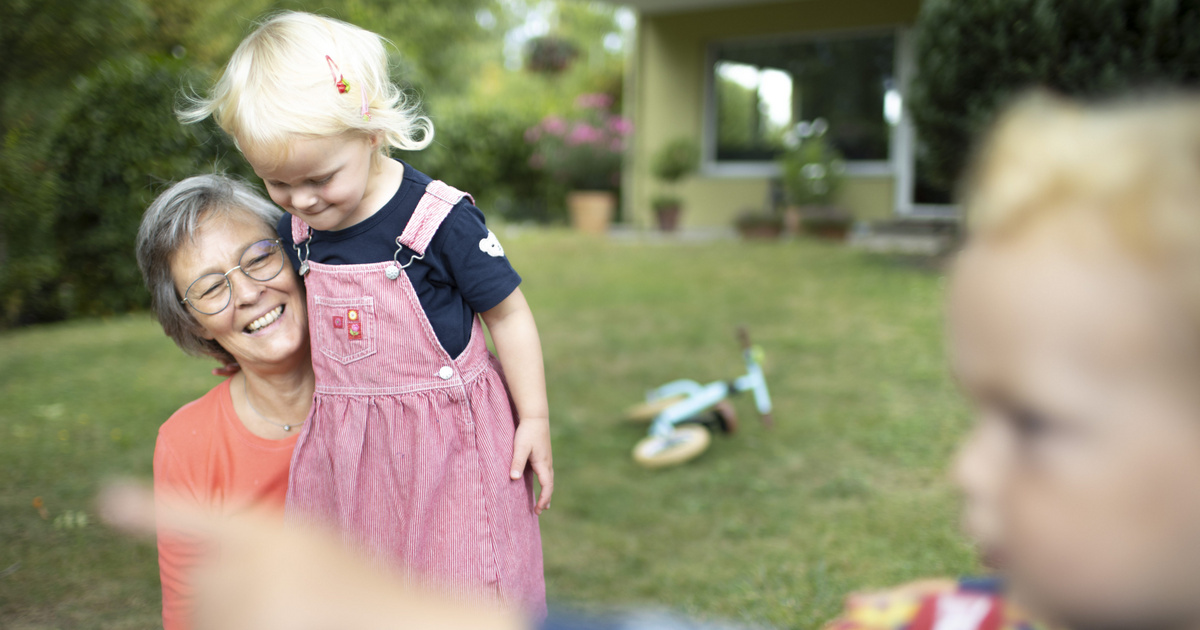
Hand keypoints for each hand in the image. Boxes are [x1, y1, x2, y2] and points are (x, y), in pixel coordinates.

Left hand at [97, 481, 525, 629]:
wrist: (411, 620)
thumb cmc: (359, 586)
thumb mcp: (312, 550)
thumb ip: (261, 550)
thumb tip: (205, 576)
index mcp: (277, 531)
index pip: (202, 518)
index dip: (150, 511)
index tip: (106, 502)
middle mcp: (265, 562)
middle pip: (202, 580)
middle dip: (223, 593)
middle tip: (280, 600)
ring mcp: (265, 604)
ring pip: (208, 614)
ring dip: (233, 620)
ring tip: (290, 614)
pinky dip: (238, 625)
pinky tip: (271, 619)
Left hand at [509, 417, 553, 513]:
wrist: (535, 416)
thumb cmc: (527, 431)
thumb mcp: (520, 447)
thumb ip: (517, 462)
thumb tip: (514, 478)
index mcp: (543, 464)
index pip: (547, 486)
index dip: (543, 499)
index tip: (538, 509)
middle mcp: (547, 463)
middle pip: (550, 484)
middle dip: (546, 498)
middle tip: (540, 510)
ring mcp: (547, 458)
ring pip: (549, 478)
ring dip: (547, 491)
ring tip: (543, 502)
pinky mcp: (544, 454)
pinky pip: (546, 473)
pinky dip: (545, 482)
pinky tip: (541, 482)